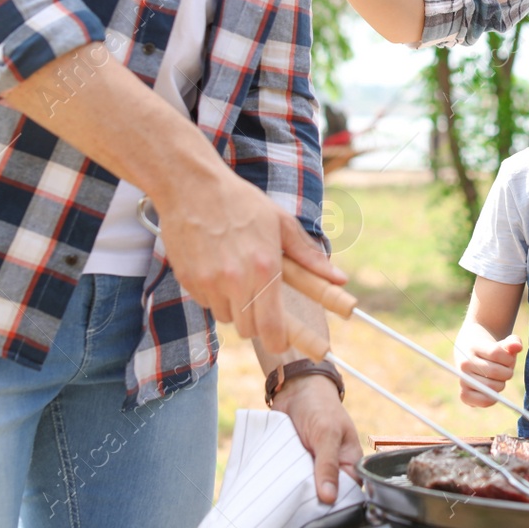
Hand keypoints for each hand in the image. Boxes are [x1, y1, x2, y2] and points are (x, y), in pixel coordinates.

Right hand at [154, 176, 344, 350]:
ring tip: (237, 275)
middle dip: (256, 321)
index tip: (282, 341)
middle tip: (260, 299)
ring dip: (234, 306)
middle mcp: (235, 280)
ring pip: (226, 318)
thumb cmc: (242, 202)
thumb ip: (310, 257)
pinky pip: (206, 303)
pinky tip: (216, 267)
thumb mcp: (282, 224)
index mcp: (265, 268)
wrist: (192, 186)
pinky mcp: (188, 280)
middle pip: (248, 329)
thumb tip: (340, 279)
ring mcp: (208, 282)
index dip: (278, 341)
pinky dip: (213, 295)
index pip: (271, 327)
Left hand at [273, 374, 361, 503]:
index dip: (335, 506)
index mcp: (350, 462)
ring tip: (286, 498)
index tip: (319, 513)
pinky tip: (277, 490)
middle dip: (313, 502)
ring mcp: (313, 468)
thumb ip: (328, 465)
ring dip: (297, 493)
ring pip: (307, 491)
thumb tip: (329, 498)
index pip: (347, 494)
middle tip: (299, 507)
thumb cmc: (319, 406)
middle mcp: (333, 469)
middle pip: (325, 497)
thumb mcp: (326, 434)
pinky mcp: (296, 466)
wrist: (294, 389)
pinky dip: (285, 484)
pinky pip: (292, 482)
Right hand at [456, 333, 522, 407]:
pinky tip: (493, 390)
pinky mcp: (464, 395)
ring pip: (492, 387)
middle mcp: (464, 364)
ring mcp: (463, 380)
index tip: (508, 358)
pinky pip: (484, 401)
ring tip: (498, 379)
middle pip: (495, 371)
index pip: (496, 353)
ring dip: (501, 384)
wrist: (470, 357)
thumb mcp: (502, 344)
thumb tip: (517, 347)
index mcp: (473, 348)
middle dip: (507, 372)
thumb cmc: (492, 351)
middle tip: (504, 370)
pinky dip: (494, 398)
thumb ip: (513, 342)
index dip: (509, 358)